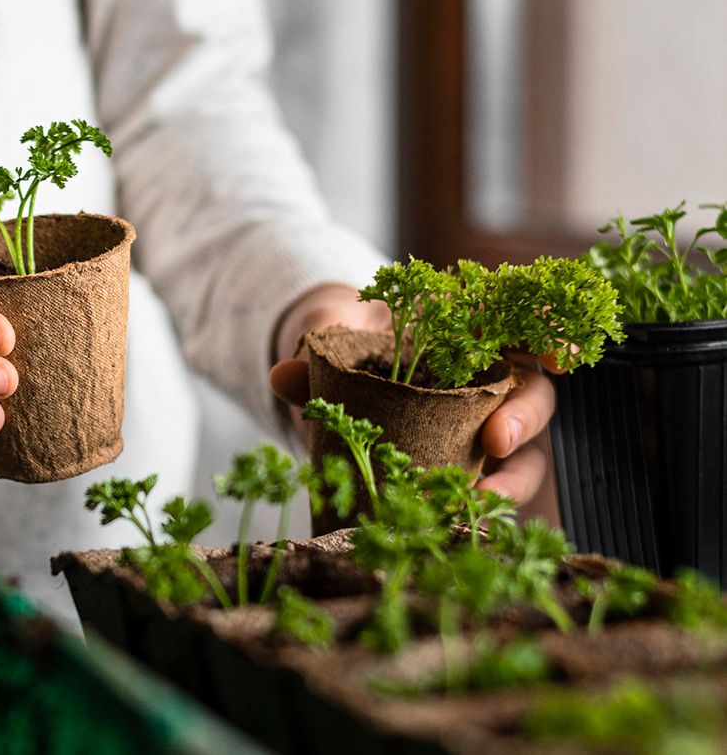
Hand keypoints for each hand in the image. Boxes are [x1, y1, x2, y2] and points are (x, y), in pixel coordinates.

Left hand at [267, 283, 556, 503]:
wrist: (332, 379)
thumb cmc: (348, 347)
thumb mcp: (330, 345)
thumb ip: (314, 355)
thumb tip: (283, 376)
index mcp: (464, 328)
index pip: (520, 320)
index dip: (548, 332)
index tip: (561, 353)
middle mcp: (489, 376)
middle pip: (531, 392)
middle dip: (524, 416)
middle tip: (497, 441)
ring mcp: (484, 425)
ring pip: (523, 451)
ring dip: (512, 478)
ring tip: (481, 502)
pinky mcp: (469, 467)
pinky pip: (491, 488)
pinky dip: (484, 507)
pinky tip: (466, 524)